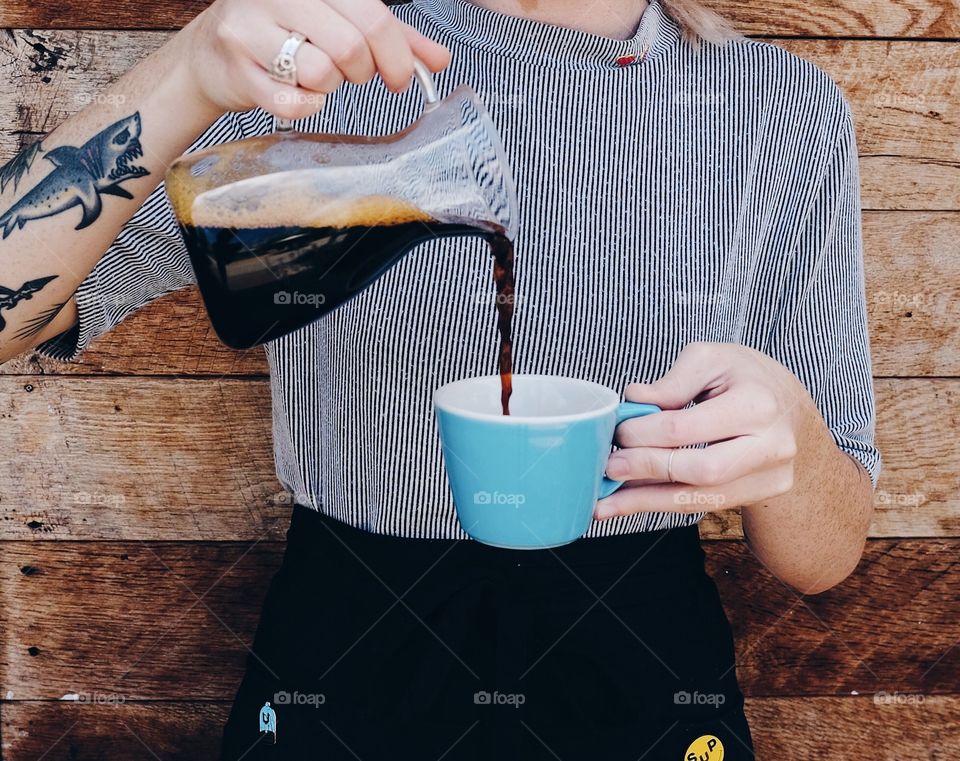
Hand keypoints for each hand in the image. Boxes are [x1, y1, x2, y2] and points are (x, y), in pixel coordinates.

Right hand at [180, 0, 450, 119]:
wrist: (214, 54)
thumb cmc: (287, 33)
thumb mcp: (342, 22)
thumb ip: (392, 37)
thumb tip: (440, 61)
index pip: (373, 15)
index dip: (396, 55)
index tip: (399, 77)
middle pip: (350, 46)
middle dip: (363, 72)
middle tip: (354, 76)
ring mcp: (251, 27)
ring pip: (321, 73)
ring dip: (330, 87)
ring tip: (317, 77)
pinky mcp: (237, 67)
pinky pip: (292, 102)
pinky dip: (305, 107)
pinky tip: (297, 94)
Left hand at [595, 342, 815, 518]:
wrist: (791, 409)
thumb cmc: (747, 377)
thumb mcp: (712, 359)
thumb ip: (673, 380)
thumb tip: (634, 399)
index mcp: (757, 403)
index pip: (686, 427)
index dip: (644, 432)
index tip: (617, 431)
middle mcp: (771, 445)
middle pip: (700, 470)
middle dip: (647, 470)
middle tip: (608, 467)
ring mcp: (770, 476)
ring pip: (700, 498)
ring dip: (647, 501)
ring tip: (605, 504)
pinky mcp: (760, 494)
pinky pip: (704, 505)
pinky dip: (663, 504)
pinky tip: (631, 502)